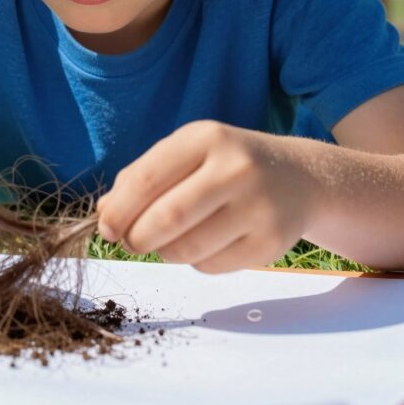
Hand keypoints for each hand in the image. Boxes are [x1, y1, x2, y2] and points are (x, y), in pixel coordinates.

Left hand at [95, 120, 314, 273]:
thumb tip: (104, 213)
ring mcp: (258, 207)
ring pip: (187, 249)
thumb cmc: (227, 164)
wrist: (299, 177)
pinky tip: (206, 243)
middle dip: (137, 238)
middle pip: (167, 219)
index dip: (119, 210)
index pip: (147, 178)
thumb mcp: (189, 153)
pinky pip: (211, 267)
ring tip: (168, 241)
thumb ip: (144, 177)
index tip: (106, 226)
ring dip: (164, 253)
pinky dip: (195, 262)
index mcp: (206, 138)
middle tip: (131, 242)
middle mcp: (236, 168)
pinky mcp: (271, 243)